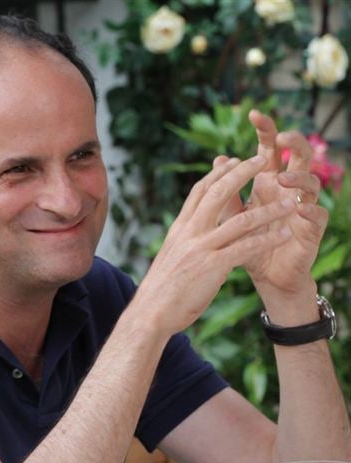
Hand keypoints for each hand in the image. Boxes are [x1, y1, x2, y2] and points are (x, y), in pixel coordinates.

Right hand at [133, 155, 296, 336]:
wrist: (150, 313)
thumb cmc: (161, 291)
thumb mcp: (171, 258)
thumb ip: (186, 244)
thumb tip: (199, 239)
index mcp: (179, 229)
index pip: (199, 191)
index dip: (219, 172)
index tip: (234, 160)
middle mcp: (189, 233)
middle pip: (218, 193)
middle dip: (241, 172)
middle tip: (261, 159)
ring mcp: (201, 249)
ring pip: (240, 220)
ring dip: (269, 209)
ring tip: (290, 202)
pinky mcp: (213, 267)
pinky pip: (247, 248)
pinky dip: (269, 239)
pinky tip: (287, 234)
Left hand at [240, 110, 328, 300]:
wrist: (265, 276)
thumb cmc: (249, 242)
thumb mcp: (232, 216)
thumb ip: (226, 191)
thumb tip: (219, 159)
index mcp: (269, 182)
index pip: (270, 151)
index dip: (265, 131)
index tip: (253, 114)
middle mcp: (289, 190)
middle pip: (299, 156)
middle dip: (294, 143)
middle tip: (281, 137)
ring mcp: (303, 207)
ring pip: (311, 182)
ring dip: (298, 177)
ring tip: (283, 178)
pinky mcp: (311, 229)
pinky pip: (316, 213)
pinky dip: (308, 208)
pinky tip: (298, 206)